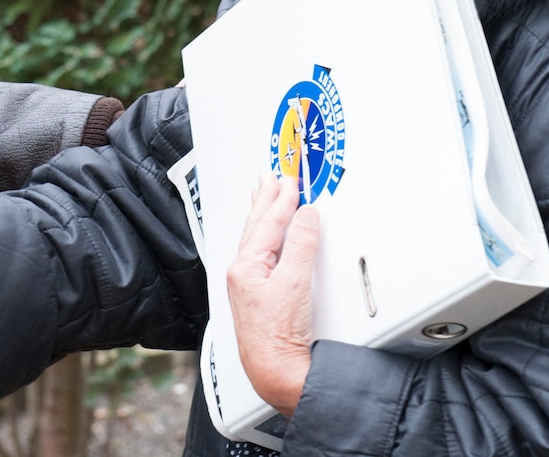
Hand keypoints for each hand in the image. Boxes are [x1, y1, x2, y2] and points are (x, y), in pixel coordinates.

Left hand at [226, 175, 319, 414]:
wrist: (275, 372)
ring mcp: (247, 286)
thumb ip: (301, 245)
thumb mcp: (295, 283)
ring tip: (265, 195)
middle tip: (271, 176)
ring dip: (263, 215)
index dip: (281, 199)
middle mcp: (242, 274)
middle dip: (265, 199)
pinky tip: (268, 236)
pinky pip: (259, 254)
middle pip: (256, 227)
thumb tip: (306, 216)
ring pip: (255, 239)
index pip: (267, 223)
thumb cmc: (278, 337)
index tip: (291, 179)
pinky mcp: (257, 297)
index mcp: (246, 267)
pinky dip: (265, 236)